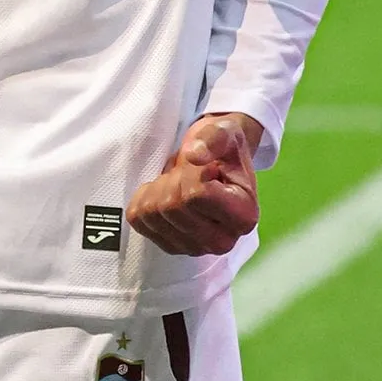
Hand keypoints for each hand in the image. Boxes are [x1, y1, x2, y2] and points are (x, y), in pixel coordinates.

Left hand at [128, 111, 261, 255]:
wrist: (213, 163)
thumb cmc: (223, 149)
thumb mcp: (225, 131)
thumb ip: (213, 138)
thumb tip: (194, 155)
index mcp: (244, 216)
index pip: (196, 196)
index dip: (191, 173)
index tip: (206, 167)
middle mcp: (222, 242)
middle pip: (172, 207)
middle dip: (174, 180)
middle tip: (188, 174)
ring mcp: (194, 249)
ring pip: (152, 214)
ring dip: (159, 188)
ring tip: (178, 183)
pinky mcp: (170, 247)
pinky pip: (138, 219)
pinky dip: (144, 199)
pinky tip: (163, 194)